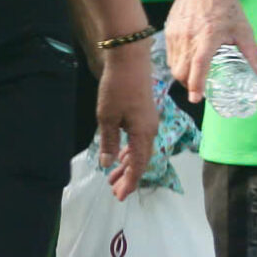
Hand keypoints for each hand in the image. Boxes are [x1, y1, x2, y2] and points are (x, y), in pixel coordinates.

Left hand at [95, 45, 159, 199]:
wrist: (130, 61)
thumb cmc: (117, 89)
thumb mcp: (106, 118)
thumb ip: (108, 141)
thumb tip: (107, 164)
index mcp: (143, 134)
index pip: (138, 165)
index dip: (130, 182)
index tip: (120, 196)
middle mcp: (150, 131)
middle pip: (140, 161)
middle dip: (128, 177)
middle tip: (114, 191)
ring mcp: (148, 123)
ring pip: (139, 150)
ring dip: (127, 165)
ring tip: (113, 178)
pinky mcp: (144, 115)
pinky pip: (138, 140)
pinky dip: (129, 151)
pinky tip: (120, 156)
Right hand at [163, 0, 256, 98]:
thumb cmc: (224, 6)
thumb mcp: (243, 29)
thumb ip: (252, 54)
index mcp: (207, 38)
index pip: (198, 66)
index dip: (196, 84)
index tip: (197, 98)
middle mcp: (188, 38)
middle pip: (181, 71)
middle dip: (189, 85)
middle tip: (199, 91)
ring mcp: (175, 35)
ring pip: (173, 65)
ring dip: (182, 75)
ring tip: (194, 77)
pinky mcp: (169, 32)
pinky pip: (170, 55)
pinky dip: (178, 63)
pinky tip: (188, 62)